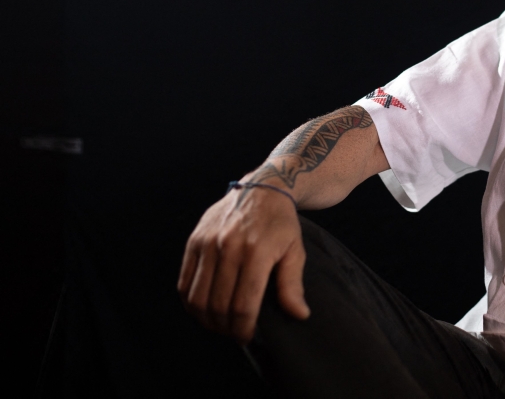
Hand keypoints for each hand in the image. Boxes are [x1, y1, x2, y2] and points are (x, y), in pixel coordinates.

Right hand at [177, 185, 310, 342]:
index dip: (243, 328)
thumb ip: (293, 285)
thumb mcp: (296, 251)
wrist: (263, 190)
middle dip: (225, 328)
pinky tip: (203, 309)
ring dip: (206, 320)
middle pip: (218, 305)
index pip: (243, 304)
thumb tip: (299, 315)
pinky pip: (184, 282)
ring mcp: (207, 243)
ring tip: (219, 325)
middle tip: (234, 333)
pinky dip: (190, 303)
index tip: (247, 336)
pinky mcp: (194, 241)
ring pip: (197, 297)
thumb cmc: (282, 224)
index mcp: (256, 252)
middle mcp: (228, 247)